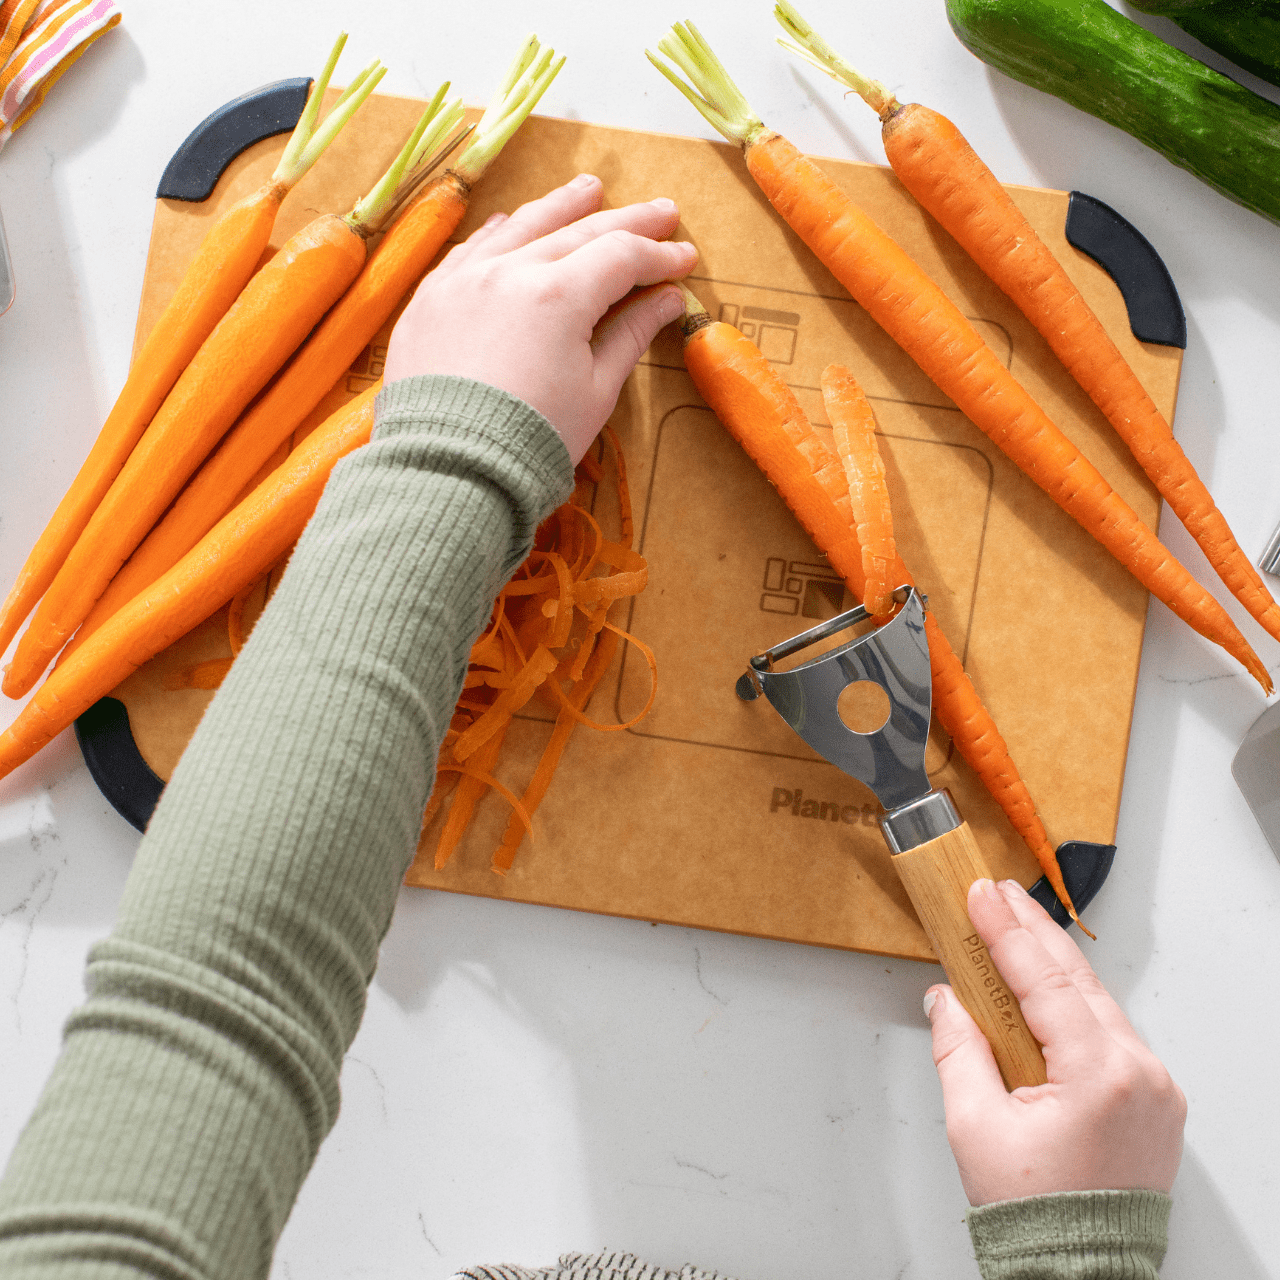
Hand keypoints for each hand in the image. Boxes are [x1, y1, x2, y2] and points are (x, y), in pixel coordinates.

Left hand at [384, 173, 698, 461]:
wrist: (449, 473)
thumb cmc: (530, 442)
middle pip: (578, 231)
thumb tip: (666, 300)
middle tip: (662, 210)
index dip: (658, 256)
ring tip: (590, 190)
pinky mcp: (430, 300)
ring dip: (561, 207)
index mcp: (558, 296)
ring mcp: (463, 281)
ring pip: (520, 227)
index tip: (685, 258)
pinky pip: (471, 250)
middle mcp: (509, 272)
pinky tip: (513, 223)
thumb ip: (630, 335)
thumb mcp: (595, 392)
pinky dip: (500, 233)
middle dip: (626, 222)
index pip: (621, 257)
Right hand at [925, 878, 1185, 1205]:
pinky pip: (1109, 1033)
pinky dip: (1073, 1004)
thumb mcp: (975, 1126)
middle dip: (1032, 933)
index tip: (980, 896)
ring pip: (1097, 1003)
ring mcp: (1155, 1088)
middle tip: (997, 894)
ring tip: (1014, 927)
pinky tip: (1045, 985)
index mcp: (1101, 1078)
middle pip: (1078, 981)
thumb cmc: (1035, 1214)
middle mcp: (1141, 1075)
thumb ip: (958, 1050)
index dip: (1007, 933)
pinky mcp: (1153, 1100)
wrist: (1081, 1276)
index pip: (1046, 983)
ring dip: (1053, 966)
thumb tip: (947, 1000)